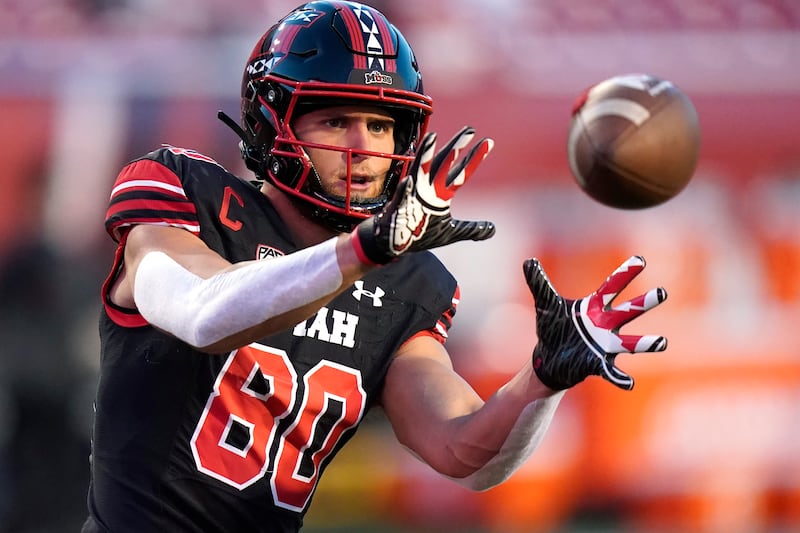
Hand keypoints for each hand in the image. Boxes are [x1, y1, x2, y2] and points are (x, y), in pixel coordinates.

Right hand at [353, 126, 495, 263]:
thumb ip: (471, 229)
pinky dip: (403, 189)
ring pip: (419, 171)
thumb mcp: (451, 233)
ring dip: (424, 155)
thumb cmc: (420, 234)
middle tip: (470, 129)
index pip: (461, 173)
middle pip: (444, 163)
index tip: (488, 142)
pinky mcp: (398, 208)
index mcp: (441, 193)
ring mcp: (412, 195)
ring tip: (432, 136)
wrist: (394, 243)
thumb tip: (493, 230)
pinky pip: (400, 197)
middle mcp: (428, 189)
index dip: (474, 158)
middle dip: (456, 147)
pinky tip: (407, 181)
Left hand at [525, 256, 667, 390]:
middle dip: (644, 302)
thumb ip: (539, 283)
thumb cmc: (553, 328)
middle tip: (662, 293)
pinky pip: (612, 372)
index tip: (640, 260)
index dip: (625, 274)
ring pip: (629, 343)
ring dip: (645, 343)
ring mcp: (605, 345)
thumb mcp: (545, 304)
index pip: (612, 286)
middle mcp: (606, 324)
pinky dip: (620, 378)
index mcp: (595, 307)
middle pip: (629, 311)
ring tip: (662, 342)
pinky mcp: (597, 364)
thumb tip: (529, 261)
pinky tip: (628, 383)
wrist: (548, 358)